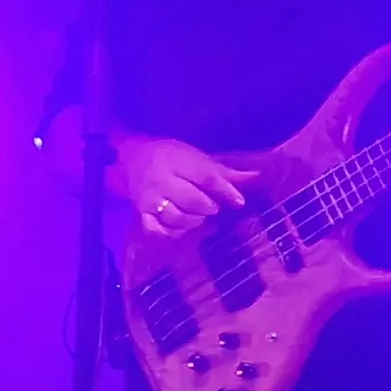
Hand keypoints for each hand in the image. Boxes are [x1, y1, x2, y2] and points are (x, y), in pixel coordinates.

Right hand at [115, 134, 250, 232]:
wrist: (132, 159)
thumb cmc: (171, 157)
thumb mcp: (196, 157)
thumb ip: (224, 171)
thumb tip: (257, 175)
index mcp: (177, 160)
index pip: (206, 177)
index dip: (225, 191)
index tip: (239, 201)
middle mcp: (161, 180)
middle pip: (193, 201)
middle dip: (209, 207)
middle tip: (213, 206)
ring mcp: (149, 199)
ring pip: (178, 218)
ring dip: (194, 220)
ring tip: (199, 216)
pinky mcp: (141, 213)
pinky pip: (158, 230)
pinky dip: (173, 233)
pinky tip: (182, 228)